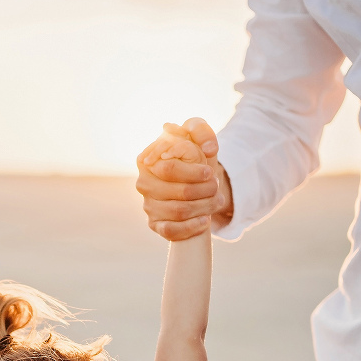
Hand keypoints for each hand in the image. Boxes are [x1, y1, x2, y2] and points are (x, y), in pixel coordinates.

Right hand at [136, 118, 232, 240]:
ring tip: (217, 201)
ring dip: (203, 207)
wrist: (194, 183)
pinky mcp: (154, 224)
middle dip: (204, 191)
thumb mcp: (197, 137)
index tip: (209, 172)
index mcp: (148, 159)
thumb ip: (199, 129)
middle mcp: (144, 183)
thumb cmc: (193, 157)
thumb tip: (204, 146)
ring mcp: (148, 205)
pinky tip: (205, 220)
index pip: (170, 169)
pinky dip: (191, 227)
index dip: (193, 172)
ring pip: (178, 211)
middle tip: (216, 187)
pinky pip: (171, 230)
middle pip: (179, 191)